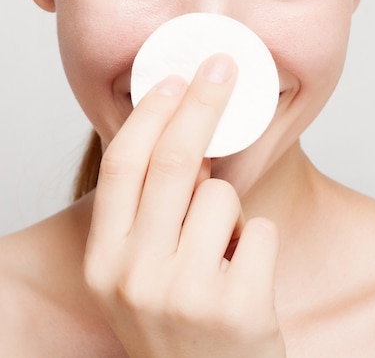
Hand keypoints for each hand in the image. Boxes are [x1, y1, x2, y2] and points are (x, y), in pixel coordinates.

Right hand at [84, 54, 285, 356]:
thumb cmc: (175, 319)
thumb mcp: (138, 269)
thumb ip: (147, 210)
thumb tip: (182, 132)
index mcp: (103, 260)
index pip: (122, 165)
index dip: (149, 114)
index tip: (174, 79)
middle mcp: (134, 277)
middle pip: (174, 161)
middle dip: (203, 102)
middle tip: (223, 68)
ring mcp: (184, 295)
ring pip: (222, 195)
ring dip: (230, 210)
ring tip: (220, 250)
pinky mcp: (236, 309)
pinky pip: (260, 230)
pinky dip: (258, 241)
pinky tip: (243, 276)